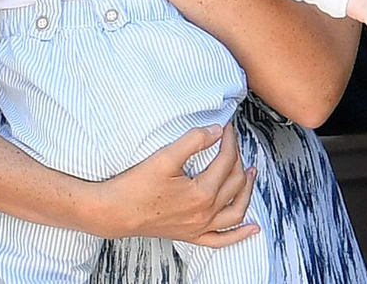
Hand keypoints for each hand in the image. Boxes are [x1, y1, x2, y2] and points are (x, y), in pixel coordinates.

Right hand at [91, 123, 258, 245]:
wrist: (113, 212)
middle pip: (234, 182)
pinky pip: (221, 239)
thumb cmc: (135, 186)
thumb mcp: (165, 157)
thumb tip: (218, 131)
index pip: (226, 160)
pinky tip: (253, 228)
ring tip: (251, 173)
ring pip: (235, 210)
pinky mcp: (190, 235)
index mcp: (201, 193)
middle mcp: (205, 213)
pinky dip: (240, 234)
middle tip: (232, 142)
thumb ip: (194, 140)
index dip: (229, 140)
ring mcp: (199, 227)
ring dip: (247, 191)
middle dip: (237, 158)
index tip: (227, 126)